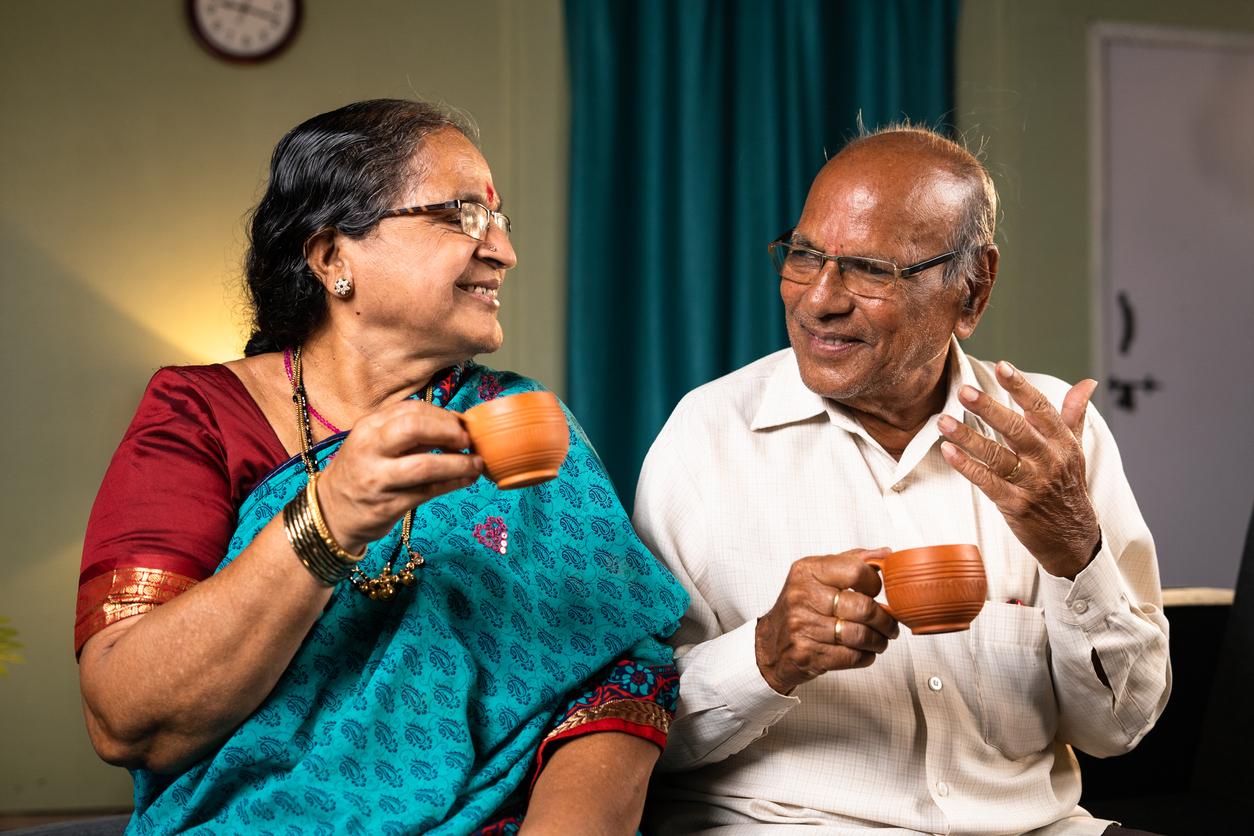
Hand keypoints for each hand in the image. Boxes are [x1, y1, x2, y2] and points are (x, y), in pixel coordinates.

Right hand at [316, 399, 482, 552]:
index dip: (443, 415)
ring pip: (426, 465)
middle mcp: (369, 449)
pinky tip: (467, 479)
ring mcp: (378, 479)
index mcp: (368, 427)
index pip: (411, 410)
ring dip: (459, 463)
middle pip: (414, 428)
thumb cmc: (362, 472)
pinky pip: (428, 492)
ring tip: (476, 463)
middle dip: (449, 432)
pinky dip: (453, 483)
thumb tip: (456, 424)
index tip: (462, 424)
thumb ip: (409, 432)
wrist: (331, 512)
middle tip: (467, 440)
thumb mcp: (375, 443)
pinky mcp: (388, 505)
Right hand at [755, 548, 899, 694]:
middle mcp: (802, 596)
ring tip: (881, 640)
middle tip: (890, 625)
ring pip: (860, 635)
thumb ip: (851, 561)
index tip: (877, 592)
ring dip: (879, 641)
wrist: (770, 644)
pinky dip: (866, 656)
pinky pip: (851, 657)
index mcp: (807, 571)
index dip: (875, 583)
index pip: (856, 571)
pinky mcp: (807, 654)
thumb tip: (885, 554)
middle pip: (863, 607)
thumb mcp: (817, 574)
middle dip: (885, 620)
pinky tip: (865, 652)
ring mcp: (803, 626)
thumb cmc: (800, 606)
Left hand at [938, 360, 1100, 578]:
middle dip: (989, 409)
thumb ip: (1073, 414)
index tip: (1003, 365)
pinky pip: (988, 482)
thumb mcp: (1075, 450)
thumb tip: (1087, 383)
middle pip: (1017, 429)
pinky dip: (967, 467)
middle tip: (964, 391)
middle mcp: (1049, 461)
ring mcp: (1032, 484)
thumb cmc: (1069, 487)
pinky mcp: (1015, 504)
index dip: (1021, 386)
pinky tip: (948, 452)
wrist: (1073, 538)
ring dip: (968, 437)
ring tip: (943, 420)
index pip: (1041, 409)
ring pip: (997, 456)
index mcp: (1063, 443)